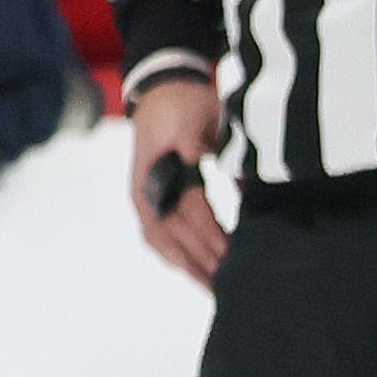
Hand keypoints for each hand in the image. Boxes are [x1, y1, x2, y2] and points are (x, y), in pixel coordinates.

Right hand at [126, 68, 228, 284]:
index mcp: (153, 176)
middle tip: (227, 284)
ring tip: (210, 287)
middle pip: (174, 236)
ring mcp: (149, 200)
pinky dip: (177, 255)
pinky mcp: (157, 201)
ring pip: (166, 243)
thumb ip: (192, 138)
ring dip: (188, 265)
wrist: (163, 89)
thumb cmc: (179, 104)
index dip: (207, 233)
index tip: (230, 252)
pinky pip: (162, 237)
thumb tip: (196, 157)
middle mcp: (147, 195)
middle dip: (200, 261)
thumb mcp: (188, 115)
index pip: (185, 211)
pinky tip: (194, 269)